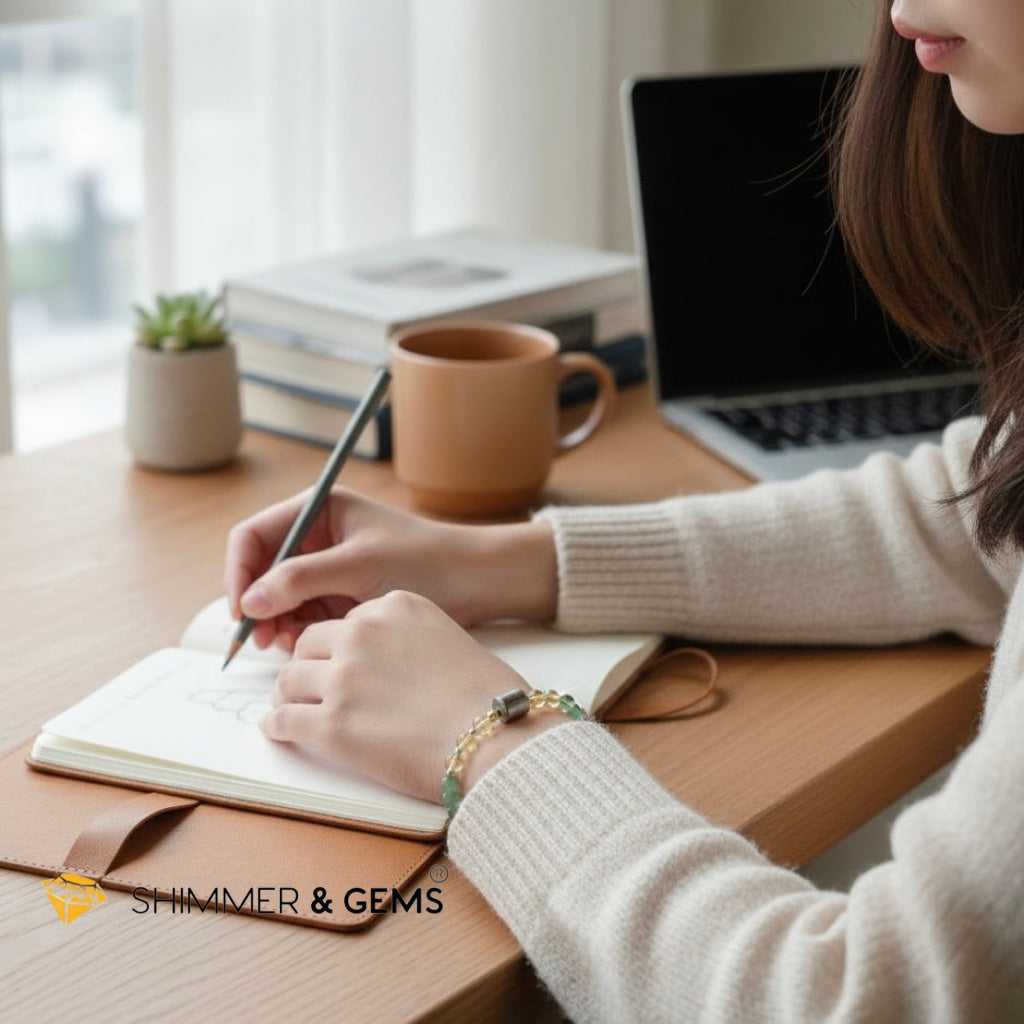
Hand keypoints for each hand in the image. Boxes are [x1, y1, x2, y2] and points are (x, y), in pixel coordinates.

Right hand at [224, 487, 556, 651]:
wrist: (477, 582)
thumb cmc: (424, 560)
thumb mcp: (359, 565)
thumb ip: (300, 579)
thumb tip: (250, 602)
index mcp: (319, 510)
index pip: (254, 536)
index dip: (239, 572)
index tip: (242, 610)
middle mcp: (318, 536)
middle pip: (261, 570)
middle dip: (258, 604)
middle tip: (263, 640)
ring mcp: (328, 568)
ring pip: (279, 598)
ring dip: (277, 622)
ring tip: (288, 647)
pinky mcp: (341, 596)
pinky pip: (304, 615)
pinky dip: (299, 631)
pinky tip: (305, 647)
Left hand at [260, 591, 563, 801]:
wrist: (498, 737)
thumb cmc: (489, 696)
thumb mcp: (449, 640)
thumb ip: (408, 641)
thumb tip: (385, 669)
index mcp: (395, 606)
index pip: (347, 620)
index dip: (339, 646)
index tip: (338, 661)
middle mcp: (363, 632)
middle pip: (310, 644)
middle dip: (308, 665)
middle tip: (307, 684)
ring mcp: (344, 678)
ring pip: (290, 679)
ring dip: (288, 694)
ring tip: (290, 707)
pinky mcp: (332, 724)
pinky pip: (284, 719)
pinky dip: (278, 726)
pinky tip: (279, 730)